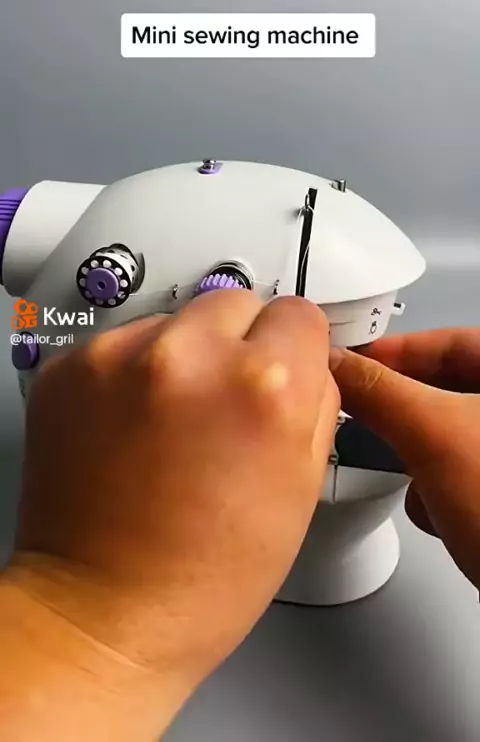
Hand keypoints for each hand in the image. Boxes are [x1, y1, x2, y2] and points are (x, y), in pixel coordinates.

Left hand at [6, 291, 337, 721]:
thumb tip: (308, 359)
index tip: (283, 369)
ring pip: (176, 320)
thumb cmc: (202, 577)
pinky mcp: (68, 367)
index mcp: (264, 386)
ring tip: (173, 424)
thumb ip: (317, 403)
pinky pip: (122, 344)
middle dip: (241, 345)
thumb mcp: (302, 489)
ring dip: (184, 356)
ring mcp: (118, 357)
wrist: (103, 612)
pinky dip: (133, 373)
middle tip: (226, 404)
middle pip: (235, 301)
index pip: (299, 313)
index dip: (297, 348)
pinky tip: (134, 428)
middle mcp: (189, 357)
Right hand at [329, 328, 479, 589]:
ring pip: (450, 435)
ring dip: (422, 460)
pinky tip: (439, 512)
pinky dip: (441, 489)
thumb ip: (379, 392)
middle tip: (369, 417)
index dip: (394, 350)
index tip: (351, 364)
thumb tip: (337, 365)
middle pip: (447, 389)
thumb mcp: (436, 438)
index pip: (450, 340)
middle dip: (406, 414)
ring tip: (416, 477)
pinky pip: (461, 472)